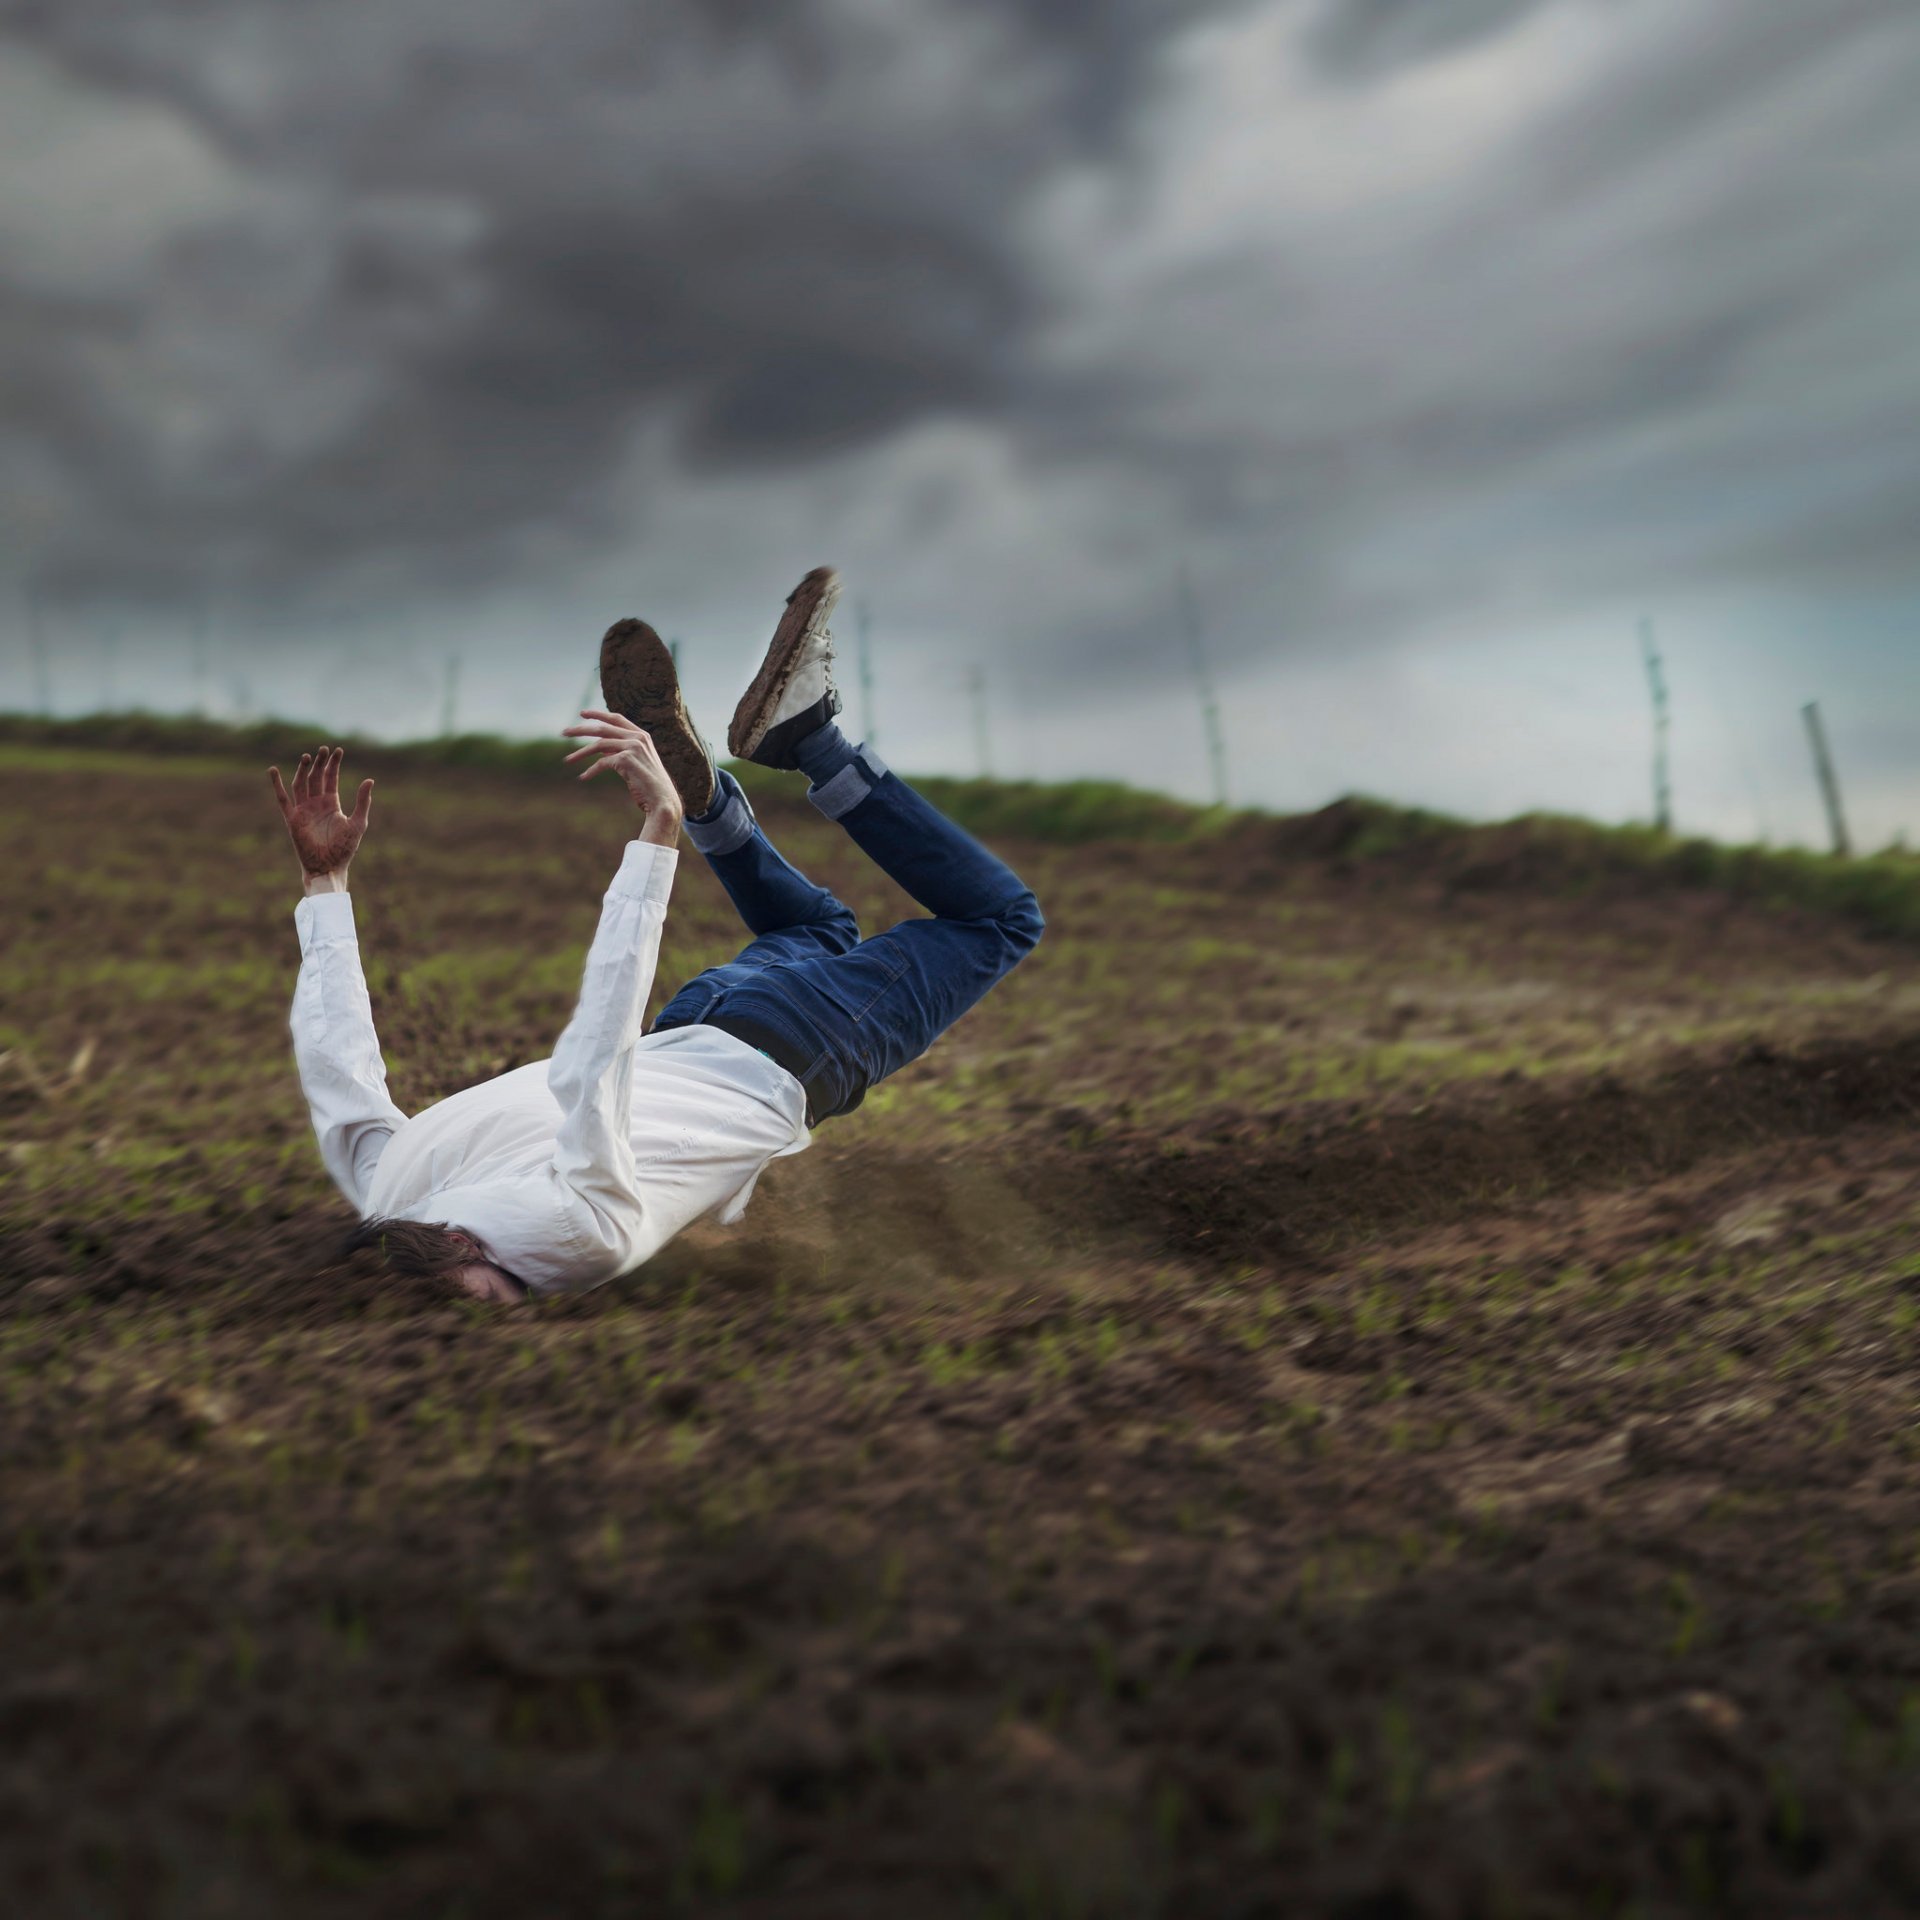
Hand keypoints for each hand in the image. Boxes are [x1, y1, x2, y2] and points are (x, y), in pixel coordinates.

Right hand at [269, 745, 374, 890]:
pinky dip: (277, 784)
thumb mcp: (358, 823)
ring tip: (307, 756)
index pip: (330, 778)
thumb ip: (362, 802)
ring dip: (303, 770)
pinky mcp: (292, 818)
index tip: (337, 750)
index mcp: (332, 804)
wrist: (328, 867)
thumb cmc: (344, 849)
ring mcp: (303, 810)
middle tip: (323, 749)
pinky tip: (274, 770)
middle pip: (315, 777)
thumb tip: (369, 780)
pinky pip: (282, 798)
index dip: (333, 764)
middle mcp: (316, 804)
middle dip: (319, 763)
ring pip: (301, 783)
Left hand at [561, 710, 683, 843]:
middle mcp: (638, 738)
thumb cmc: (649, 785)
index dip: (598, 714)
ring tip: (567, 760)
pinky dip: (591, 771)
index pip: (616, 718)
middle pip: (602, 729)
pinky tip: (583, 777)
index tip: (582, 714)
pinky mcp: (626, 759)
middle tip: (564, 733)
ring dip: (580, 753)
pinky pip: (602, 763)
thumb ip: (620, 751)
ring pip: (598, 745)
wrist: (663, 801)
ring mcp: (633, 747)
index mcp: (641, 735)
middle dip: (580, 730)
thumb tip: (601, 749)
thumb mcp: (635, 763)